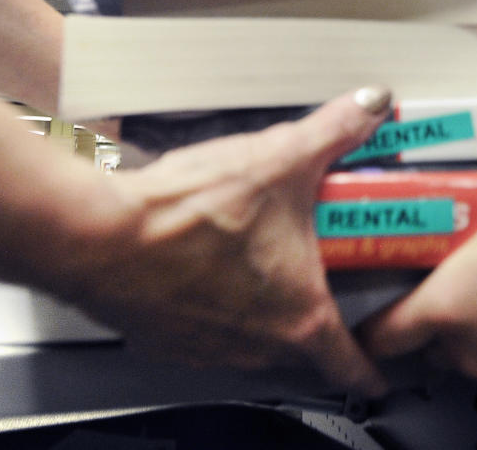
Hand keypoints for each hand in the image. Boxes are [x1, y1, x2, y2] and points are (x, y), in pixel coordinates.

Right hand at [65, 87, 390, 394]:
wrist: (95, 236)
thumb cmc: (184, 216)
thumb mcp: (279, 158)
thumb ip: (334, 131)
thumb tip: (372, 107)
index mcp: (298, 316)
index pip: (351, 366)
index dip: (372, 368)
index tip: (380, 369)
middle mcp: (255, 345)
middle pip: (303, 347)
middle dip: (317, 319)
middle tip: (324, 281)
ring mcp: (208, 348)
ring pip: (254, 339)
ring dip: (263, 309)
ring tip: (262, 262)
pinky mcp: (166, 338)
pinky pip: (207, 329)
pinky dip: (216, 304)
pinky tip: (209, 263)